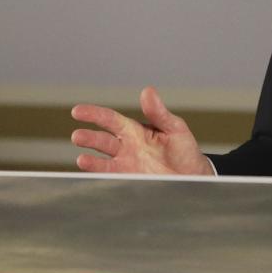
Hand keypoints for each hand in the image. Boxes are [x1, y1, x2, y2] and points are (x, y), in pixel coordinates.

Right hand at [71, 86, 212, 175]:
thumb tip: (148, 91)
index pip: (110, 120)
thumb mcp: (175, 128)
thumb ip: (159, 113)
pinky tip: (92, 176)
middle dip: (89, 138)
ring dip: (91, 161)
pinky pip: (111, 179)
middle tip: (77, 136)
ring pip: (103, 161)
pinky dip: (101, 177)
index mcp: (135, 130)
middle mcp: (127, 147)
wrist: (194, 178)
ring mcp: (126, 165)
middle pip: (102, 141)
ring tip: (81, 160)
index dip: (94, 114)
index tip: (77, 111)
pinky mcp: (130, 181)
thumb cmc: (184, 150)